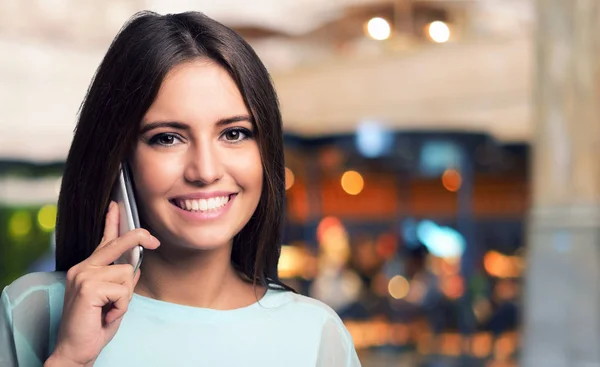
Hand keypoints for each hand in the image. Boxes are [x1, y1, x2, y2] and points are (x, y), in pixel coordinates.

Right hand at [48, 201, 159, 365]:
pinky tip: (106, 315)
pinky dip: (121, 306)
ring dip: (125, 297)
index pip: (103, 241)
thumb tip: (135, 268)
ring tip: (109, 311)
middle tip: (155, 240)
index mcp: (87, 269)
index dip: (112, 222)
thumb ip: (121, 282)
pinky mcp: (88, 287)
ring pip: (126, 273)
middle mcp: (82, 268)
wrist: (75, 350)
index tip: (116, 205)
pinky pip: (123, 290)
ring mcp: (83, 276)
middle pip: (117, 243)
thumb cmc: (94, 326)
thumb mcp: (113, 300)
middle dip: (138, 238)